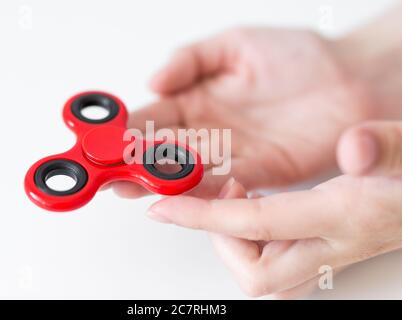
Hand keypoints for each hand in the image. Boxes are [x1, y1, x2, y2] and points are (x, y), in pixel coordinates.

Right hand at [112, 27, 376, 197]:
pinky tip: (172, 191)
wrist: (350, 79)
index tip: (102, 138)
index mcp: (198, 100)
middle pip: (160, 151)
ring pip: (184, 172)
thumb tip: (152, 81)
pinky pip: (222, 183)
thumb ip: (191, 60)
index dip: (125, 128)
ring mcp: (232, 154)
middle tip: (103, 171)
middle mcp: (210, 131)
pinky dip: (197, 190)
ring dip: (154, 181)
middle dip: (129, 163)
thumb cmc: (296, 57)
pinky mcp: (258, 173)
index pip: (152, 117)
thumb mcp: (234, 44)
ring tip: (126, 184)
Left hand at [146, 121, 401, 297]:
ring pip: (261, 272)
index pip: (255, 226)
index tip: (162, 208)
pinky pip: (271, 257)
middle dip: (223, 239)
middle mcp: (327, 248)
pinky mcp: (320, 251)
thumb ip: (385, 148)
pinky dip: (251, 234)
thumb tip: (354, 149)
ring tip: (241, 193)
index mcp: (340, 220)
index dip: (203, 217)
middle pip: (255, 274)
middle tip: (227, 193)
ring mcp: (323, 255)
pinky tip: (258, 201)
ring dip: (236, 238)